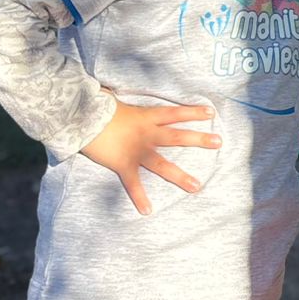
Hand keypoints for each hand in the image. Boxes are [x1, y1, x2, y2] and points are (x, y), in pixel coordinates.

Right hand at [81, 101, 220, 215]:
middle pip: (176, 136)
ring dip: (180, 176)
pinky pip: (133, 183)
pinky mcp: (122, 164)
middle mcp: (145, 133)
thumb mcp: (113, 99)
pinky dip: (139, 197)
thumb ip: (118, 99)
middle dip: (199, 140)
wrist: (79, 118)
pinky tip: (147, 211)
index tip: (211, 113)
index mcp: (145, 116)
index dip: (192, 112)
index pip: (174, 113)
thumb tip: (110, 89)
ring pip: (162, 164)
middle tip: (219, 142)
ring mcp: (136, 150)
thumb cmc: (94, 106)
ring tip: (197, 187)